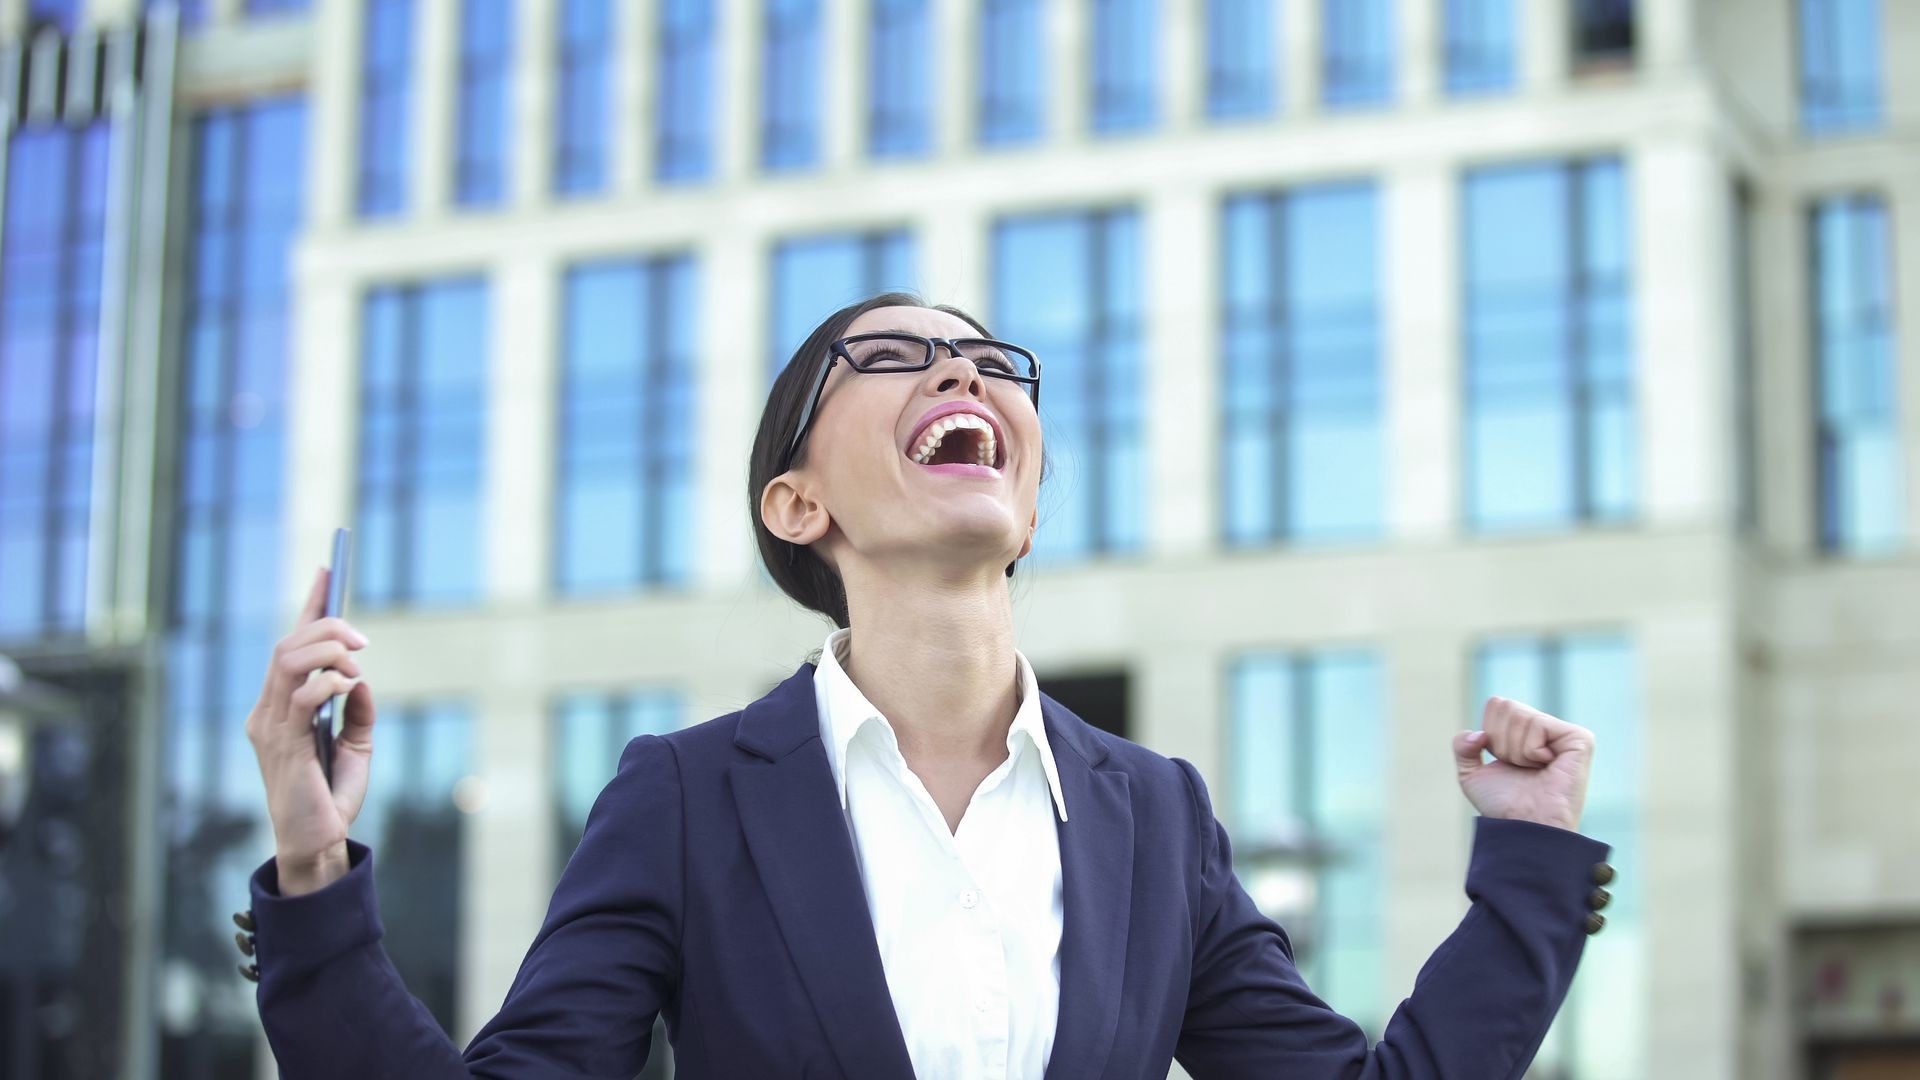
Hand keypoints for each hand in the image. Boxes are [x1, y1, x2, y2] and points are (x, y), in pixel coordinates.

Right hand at [245, 565, 377, 894]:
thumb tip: (361, 678)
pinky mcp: (281, 744)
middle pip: (287, 645)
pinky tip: (349, 685)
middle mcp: (266, 710)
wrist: (319, 841)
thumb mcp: (357, 744)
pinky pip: (299, 696)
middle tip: (363, 638)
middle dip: (327, 626)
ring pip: (288, 661)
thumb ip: (359, 710)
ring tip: (357, 662)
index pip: (291, 644)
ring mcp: (268, 726)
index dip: (310, 605)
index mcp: (280, 705)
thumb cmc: (332, 794)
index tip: (329, 570)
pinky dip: (328, 682)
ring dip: (328, 650)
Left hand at [1452, 696, 1594, 832]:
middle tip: (1518, 767)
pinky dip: (1532, 750)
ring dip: (1516, 750)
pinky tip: (1546, 765)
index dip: (1490, 734)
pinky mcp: (1580, 739)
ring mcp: (1564, 733)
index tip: (1503, 761)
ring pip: (1520, 715)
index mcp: (1524, 732)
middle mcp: (1545, 729)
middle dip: (1501, 741)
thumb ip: (1463, 746)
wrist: (1523, 826)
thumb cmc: (1503, 805)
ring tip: (1533, 770)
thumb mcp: (1471, 774)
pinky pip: (1539, 725)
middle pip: (1506, 705)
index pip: (1497, 704)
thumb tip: (1478, 733)